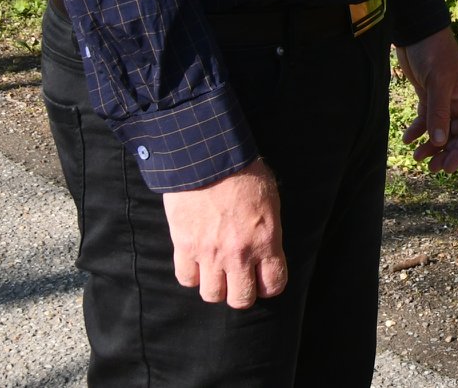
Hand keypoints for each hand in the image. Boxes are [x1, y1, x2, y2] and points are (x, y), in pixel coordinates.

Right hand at [160, 158, 286, 307]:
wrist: (208, 158)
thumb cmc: (244, 172)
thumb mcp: (270, 200)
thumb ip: (268, 230)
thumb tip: (265, 247)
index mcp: (265, 240)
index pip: (273, 284)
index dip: (269, 286)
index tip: (264, 279)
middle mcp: (238, 254)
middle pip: (241, 299)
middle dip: (242, 293)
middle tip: (239, 280)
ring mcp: (209, 253)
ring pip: (211, 295)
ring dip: (215, 287)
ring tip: (217, 272)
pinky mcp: (184, 247)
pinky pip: (186, 279)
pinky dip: (192, 275)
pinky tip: (197, 263)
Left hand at [397, 28, 457, 172]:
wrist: (417, 32)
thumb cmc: (435, 53)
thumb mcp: (438, 83)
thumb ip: (438, 113)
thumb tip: (439, 142)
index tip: (449, 167)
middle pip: (457, 135)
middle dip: (445, 152)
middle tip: (432, 168)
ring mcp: (443, 100)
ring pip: (440, 130)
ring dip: (430, 146)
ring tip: (417, 158)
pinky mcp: (427, 96)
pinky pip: (426, 120)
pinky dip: (417, 131)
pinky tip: (406, 140)